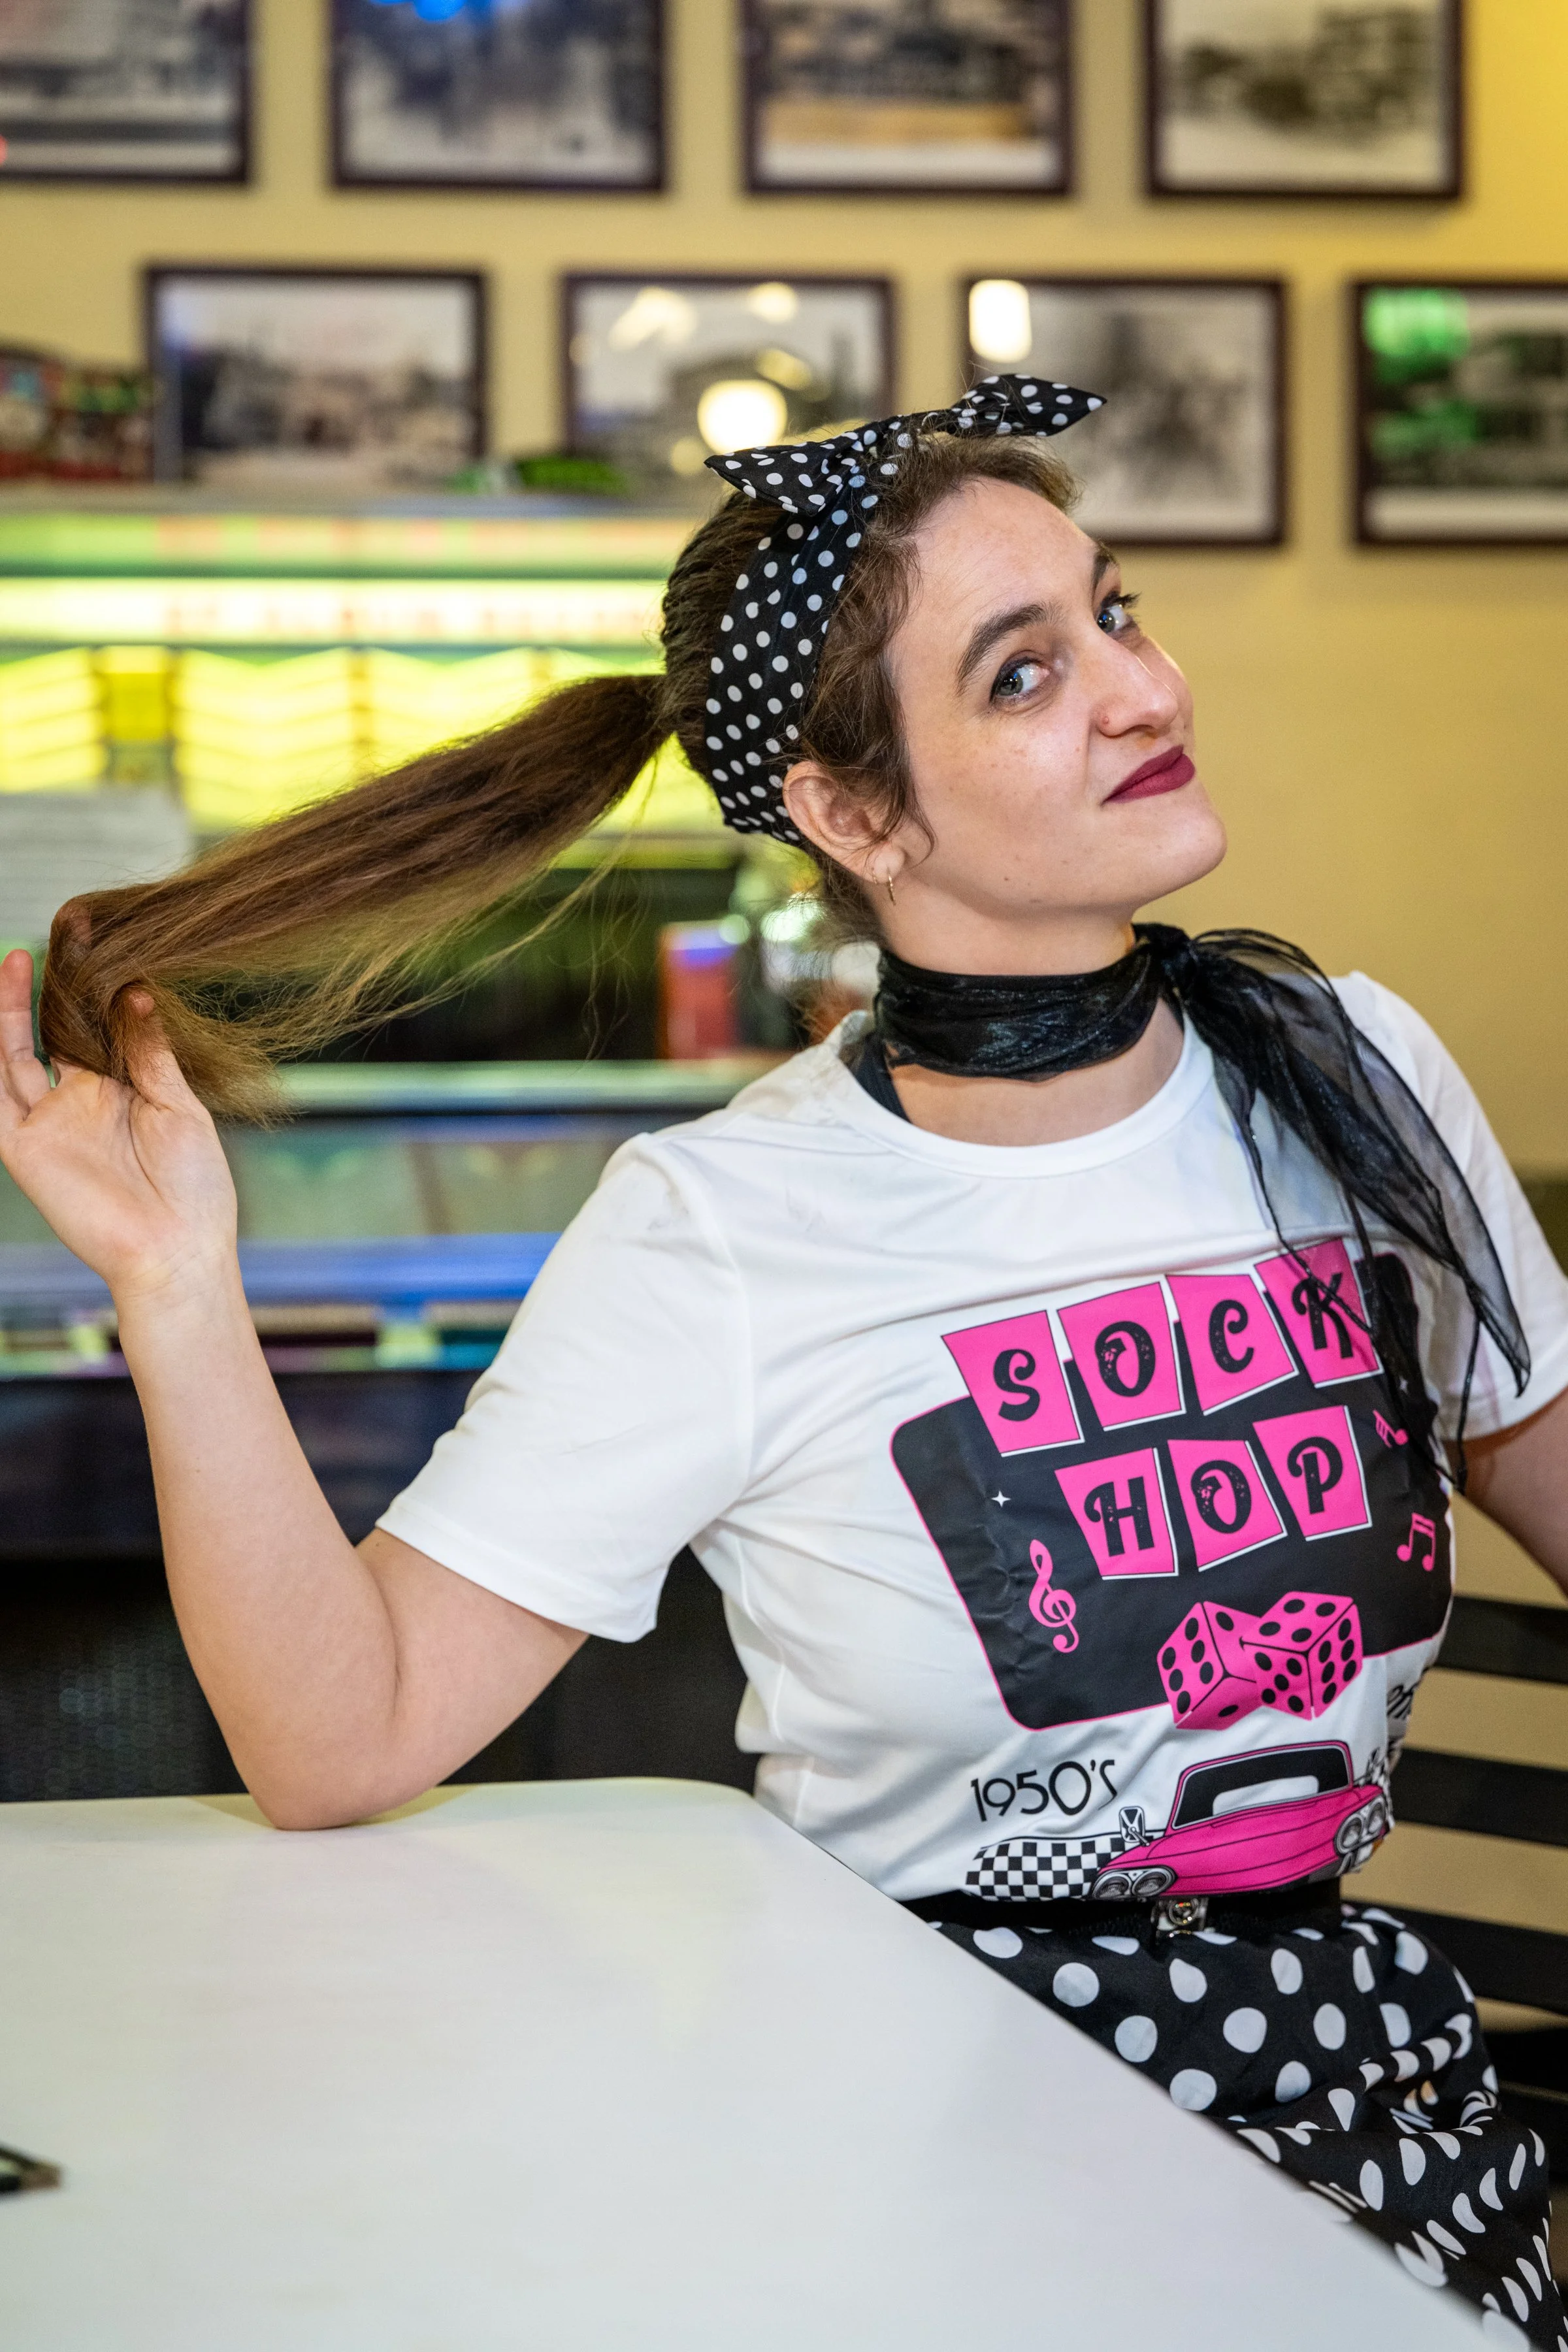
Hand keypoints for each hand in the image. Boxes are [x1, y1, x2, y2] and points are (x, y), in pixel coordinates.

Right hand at [0, 948, 238, 1305]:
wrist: (177, 1249)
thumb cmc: (195, 1188)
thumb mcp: (180, 1108)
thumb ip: (149, 1053)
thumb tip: (136, 992)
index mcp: (123, 1091)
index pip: (94, 1030)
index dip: (90, 991)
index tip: (93, 943)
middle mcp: (81, 1102)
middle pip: (49, 1035)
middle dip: (44, 991)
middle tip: (46, 941)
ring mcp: (50, 1124)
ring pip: (13, 1057)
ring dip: (8, 1012)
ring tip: (13, 960)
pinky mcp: (25, 1150)